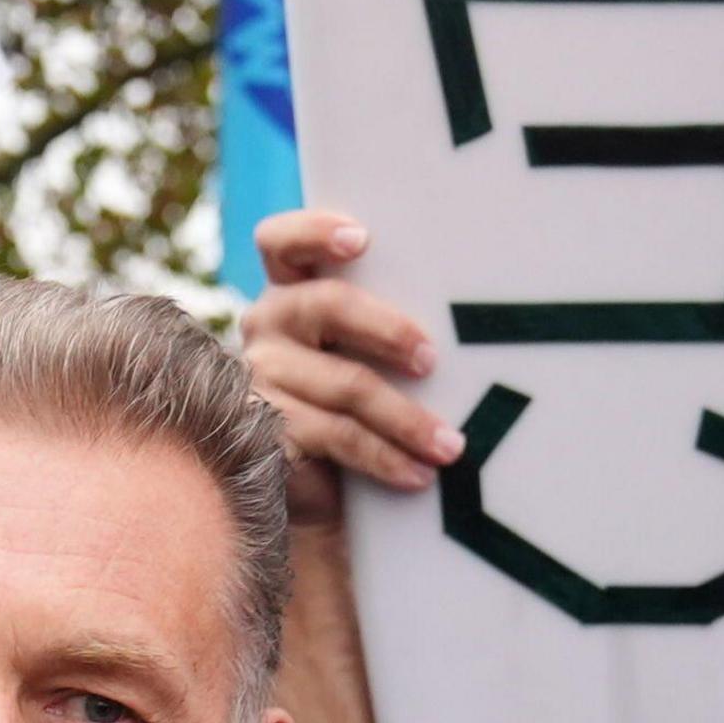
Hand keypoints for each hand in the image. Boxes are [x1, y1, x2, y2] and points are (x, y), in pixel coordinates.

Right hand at [240, 210, 463, 527]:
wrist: (321, 491)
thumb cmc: (357, 408)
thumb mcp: (367, 356)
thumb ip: (385, 325)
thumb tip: (461, 322)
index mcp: (290, 290)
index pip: (281, 241)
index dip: (314, 232)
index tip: (362, 240)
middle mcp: (267, 325)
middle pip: (327, 306)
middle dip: (388, 329)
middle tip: (432, 359)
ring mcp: (261, 380)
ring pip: (345, 384)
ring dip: (406, 418)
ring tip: (450, 445)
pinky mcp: (266, 434)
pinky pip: (338, 437)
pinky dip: (386, 457)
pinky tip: (418, 474)